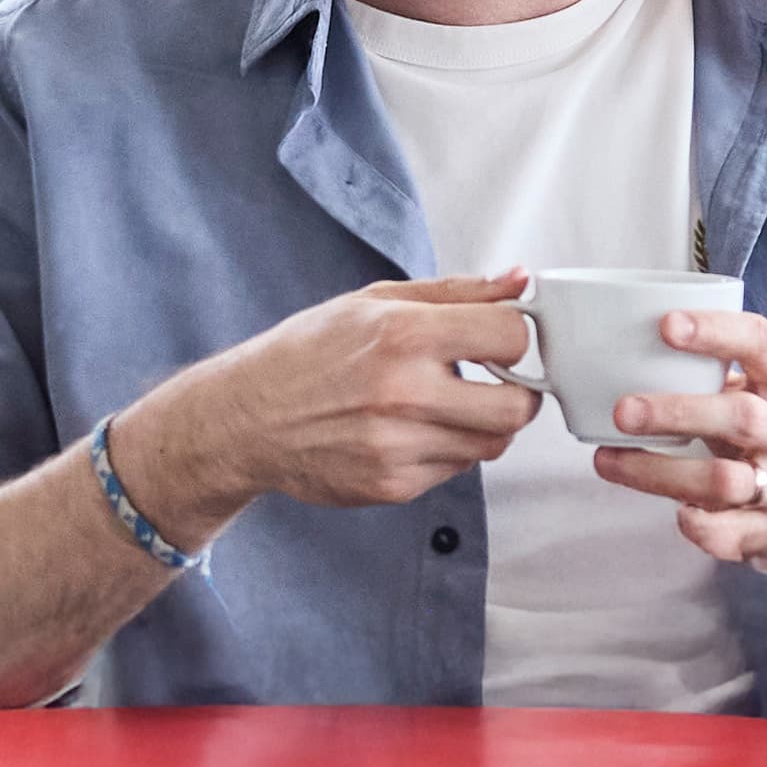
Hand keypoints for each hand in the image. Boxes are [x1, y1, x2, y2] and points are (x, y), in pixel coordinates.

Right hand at [144, 273, 548, 517]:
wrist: (248, 418)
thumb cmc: (309, 353)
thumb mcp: (374, 301)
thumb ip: (455, 292)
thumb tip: (518, 280)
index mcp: (402, 335)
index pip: (510, 336)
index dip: (514, 336)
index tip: (500, 340)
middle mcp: (404, 394)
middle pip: (516, 408)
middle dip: (518, 393)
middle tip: (498, 383)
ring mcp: (400, 446)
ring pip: (491, 444)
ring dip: (482, 424)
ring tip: (447, 404)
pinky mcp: (393, 485)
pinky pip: (455, 470)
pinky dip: (447, 449)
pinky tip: (412, 430)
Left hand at [597, 303, 766, 583]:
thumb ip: (729, 378)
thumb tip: (638, 355)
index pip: (761, 344)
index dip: (714, 332)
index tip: (667, 325)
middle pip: (739, 417)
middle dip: (675, 413)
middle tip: (622, 411)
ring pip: (723, 482)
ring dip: (658, 473)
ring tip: (608, 462)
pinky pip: (730, 534)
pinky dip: (697, 524)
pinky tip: (675, 512)